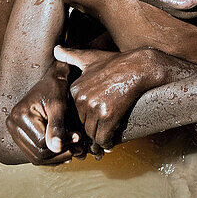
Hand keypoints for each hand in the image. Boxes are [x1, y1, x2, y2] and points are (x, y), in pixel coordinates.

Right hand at [5, 61, 86, 164]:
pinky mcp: (21, 135)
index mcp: (20, 116)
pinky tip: (64, 152)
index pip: (41, 143)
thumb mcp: (59, 105)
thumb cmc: (56, 89)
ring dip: (56, 157)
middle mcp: (12, 125)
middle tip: (78, 147)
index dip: (62, 144)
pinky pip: (34, 153)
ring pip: (36, 156)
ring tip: (73, 150)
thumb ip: (57, 126)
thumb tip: (56, 148)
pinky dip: (50, 155)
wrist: (52, 81)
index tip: (78, 137)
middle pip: (37, 153)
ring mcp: (15, 131)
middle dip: (60, 153)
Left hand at [55, 46, 178, 150]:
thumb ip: (72, 56)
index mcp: (76, 88)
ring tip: (101, 147)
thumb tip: (56, 50)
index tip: (85, 129)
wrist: (140, 67)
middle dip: (87, 135)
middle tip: (92, 145)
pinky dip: (107, 144)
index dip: (80, 123)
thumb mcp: (91, 58)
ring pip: (92, 133)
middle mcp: (82, 98)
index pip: (73, 114)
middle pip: (82, 125)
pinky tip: (110, 145)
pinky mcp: (108, 115)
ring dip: (97, 142)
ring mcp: (95, 107)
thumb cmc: (118, 62)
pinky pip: (103, 137)